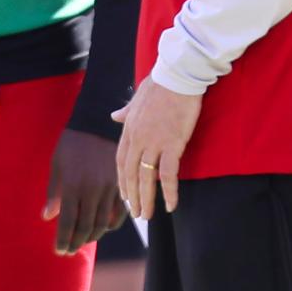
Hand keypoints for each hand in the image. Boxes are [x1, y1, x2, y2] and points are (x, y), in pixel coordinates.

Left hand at [44, 128, 125, 254]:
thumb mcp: (57, 164)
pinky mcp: (120, 185)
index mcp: (73, 186)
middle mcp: (92, 191)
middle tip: (69, 250)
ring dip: (92, 237)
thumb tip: (47, 217)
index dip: (62, 240)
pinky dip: (111, 225)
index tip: (58, 251)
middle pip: (85, 227)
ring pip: (102, 223)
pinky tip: (102, 229)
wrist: (97, 123)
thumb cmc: (72, 144)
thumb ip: (53, 192)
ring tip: (82, 241)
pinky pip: (118, 213)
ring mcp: (109, 189)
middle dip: (76, 243)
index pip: (67, 222)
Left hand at [112, 76, 202, 219]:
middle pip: (130, 174)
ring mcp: (154, 142)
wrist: (177, 75)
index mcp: (129, 128)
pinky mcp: (172, 144)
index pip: (121, 161)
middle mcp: (138, 138)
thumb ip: (126, 112)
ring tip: (147, 216)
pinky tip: (170, 205)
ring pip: (145, 178)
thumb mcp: (137, 98)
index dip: (122, 181)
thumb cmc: (160, 84)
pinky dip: (168, 192)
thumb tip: (114, 116)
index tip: (125, 196)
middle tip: (135, 214)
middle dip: (132, 196)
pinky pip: (168, 174)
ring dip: (146, 199)